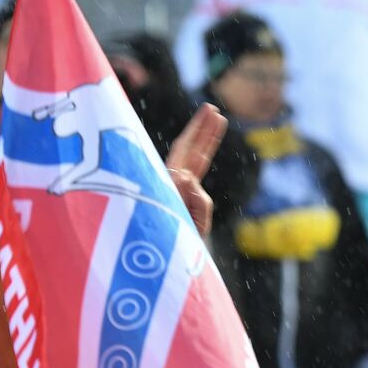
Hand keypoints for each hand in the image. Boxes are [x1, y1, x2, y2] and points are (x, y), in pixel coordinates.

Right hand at [166, 104, 226, 235]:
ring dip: (201, 139)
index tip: (216, 117)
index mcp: (179, 186)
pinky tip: (186, 206)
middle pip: (190, 150)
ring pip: (188, 163)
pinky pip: (186, 188)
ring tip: (212, 121)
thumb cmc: (174, 246)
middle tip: (214, 108)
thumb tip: (189, 178)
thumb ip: (201, 202)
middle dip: (202, 128)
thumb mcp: (198, 224)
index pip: (197, 157)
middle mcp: (170, 182)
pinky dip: (192, 200)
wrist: (150, 259)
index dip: (206, 137)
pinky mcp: (157, 191)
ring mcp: (163, 184)